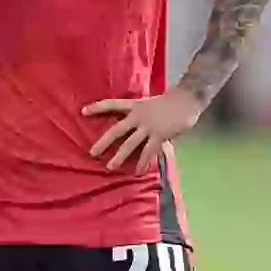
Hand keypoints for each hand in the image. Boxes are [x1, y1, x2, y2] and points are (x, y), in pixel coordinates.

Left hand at [83, 89, 203, 173]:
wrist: (187, 99)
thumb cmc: (170, 102)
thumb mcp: (150, 105)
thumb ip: (142, 117)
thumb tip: (135, 131)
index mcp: (135, 105)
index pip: (112, 104)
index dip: (97, 107)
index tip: (83, 111)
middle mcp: (139, 115)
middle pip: (117, 129)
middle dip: (104, 142)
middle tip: (92, 153)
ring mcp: (149, 126)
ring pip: (130, 144)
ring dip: (120, 156)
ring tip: (110, 167)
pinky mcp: (159, 135)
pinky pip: (148, 151)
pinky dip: (143, 162)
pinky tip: (138, 171)